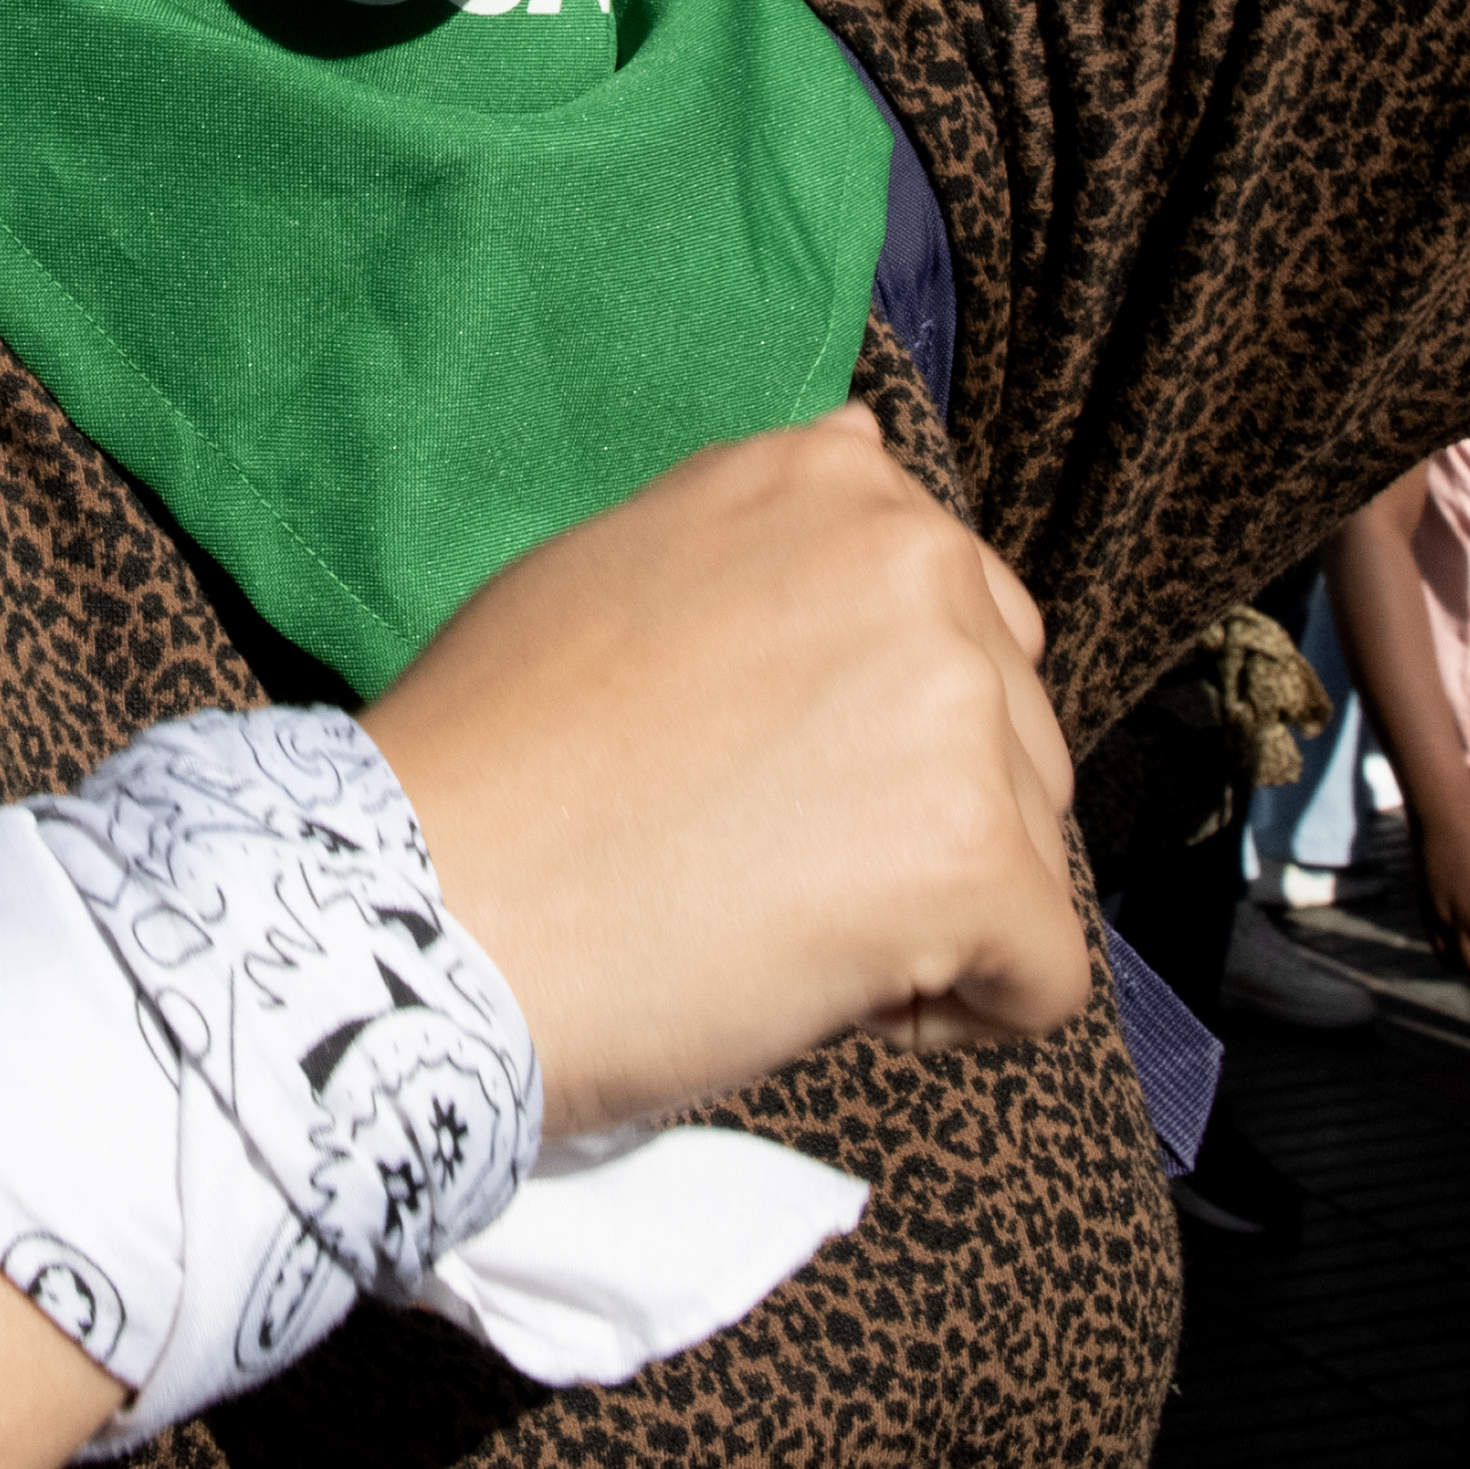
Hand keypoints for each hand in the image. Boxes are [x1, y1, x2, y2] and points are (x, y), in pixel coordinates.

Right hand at [366, 409, 1089, 1141]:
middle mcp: (911, 559)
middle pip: (1013, 735)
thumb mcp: (619, 562)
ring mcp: (953, 704)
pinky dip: (957, 1017)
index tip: (763, 772)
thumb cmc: (492, 761)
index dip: (872, 728)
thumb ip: (764, 530)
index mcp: (828, 482)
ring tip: (771, 919)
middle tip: (754, 860)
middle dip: (919, 818)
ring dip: (934, 911)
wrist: (424, 904)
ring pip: (1033, 849)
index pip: (959, 618)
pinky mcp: (976, 856)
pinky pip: (1045, 975)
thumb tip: (864, 451)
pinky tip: (820, 993)